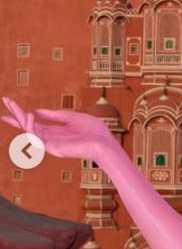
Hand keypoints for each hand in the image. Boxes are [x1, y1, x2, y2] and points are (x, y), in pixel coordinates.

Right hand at [2, 96, 117, 162]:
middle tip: (5, 100)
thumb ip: (54, 115)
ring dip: (20, 117)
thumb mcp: (72, 117)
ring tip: (12, 105)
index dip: (21, 115)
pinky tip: (28, 115)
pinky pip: (37, 137)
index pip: (34, 122)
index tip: (8, 105)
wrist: (104, 142)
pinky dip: (30, 126)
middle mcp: (50, 137)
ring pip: (29, 130)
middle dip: (15, 114)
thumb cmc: (93, 131)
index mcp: (56, 130)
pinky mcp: (52, 147)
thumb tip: (37, 111)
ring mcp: (50, 143)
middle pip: (28, 125)